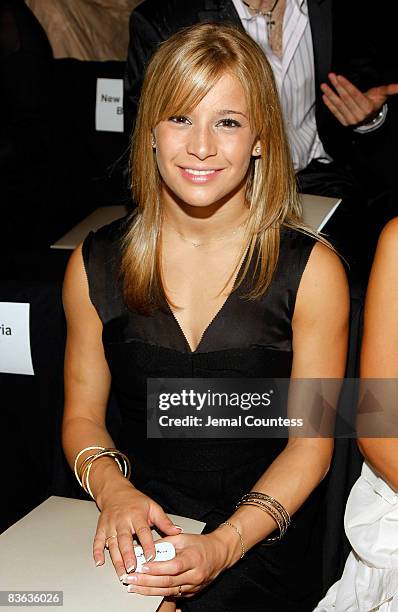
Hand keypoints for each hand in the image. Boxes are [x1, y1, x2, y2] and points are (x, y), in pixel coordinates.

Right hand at [92, 479, 181, 579]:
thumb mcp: (152, 507)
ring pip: (112, 544)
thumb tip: (177, 531)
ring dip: (116, 559)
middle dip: (128, 555)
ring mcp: (110, 525)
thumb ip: (164, 521)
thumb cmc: (135, 501)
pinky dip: (97, 552)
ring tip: (121, 573)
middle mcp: (122, 521)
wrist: (115, 492)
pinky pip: (97, 541)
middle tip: (133, 569)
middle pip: (125, 540)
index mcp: (136, 515)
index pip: (143, 531)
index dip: (147, 544)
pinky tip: (100, 562)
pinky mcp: (101, 528)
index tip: (151, 557)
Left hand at [123, 530, 237, 597]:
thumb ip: (165, 542)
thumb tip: (146, 548)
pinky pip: (172, 594)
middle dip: (145, 582)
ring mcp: (193, 586)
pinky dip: (158, 592)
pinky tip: (146, 591)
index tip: (141, 567)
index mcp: (193, 558)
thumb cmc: (200, 544)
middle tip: (130, 579)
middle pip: (167, 581)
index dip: (156, 568)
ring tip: (133, 587)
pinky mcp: (191, 593)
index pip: (173, 566)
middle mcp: (194, 575)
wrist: (218, 555)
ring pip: (168, 591)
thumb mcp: (183, 537)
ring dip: (148, 590)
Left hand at [320, 72, 397, 126]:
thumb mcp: (381, 95)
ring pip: (339, 105)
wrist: (369, 118)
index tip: (339, 77)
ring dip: (330, 94)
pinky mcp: (344, 123)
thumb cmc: (373, 103)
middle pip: (346, 98)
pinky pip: (335, 113)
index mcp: (367, 107)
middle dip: (337, 86)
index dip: (346, 85)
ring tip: (324, 86)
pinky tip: (325, 97)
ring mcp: (351, 120)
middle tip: (331, 77)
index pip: (355, 94)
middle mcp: (359, 115)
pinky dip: (329, 105)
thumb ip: (388, 89)